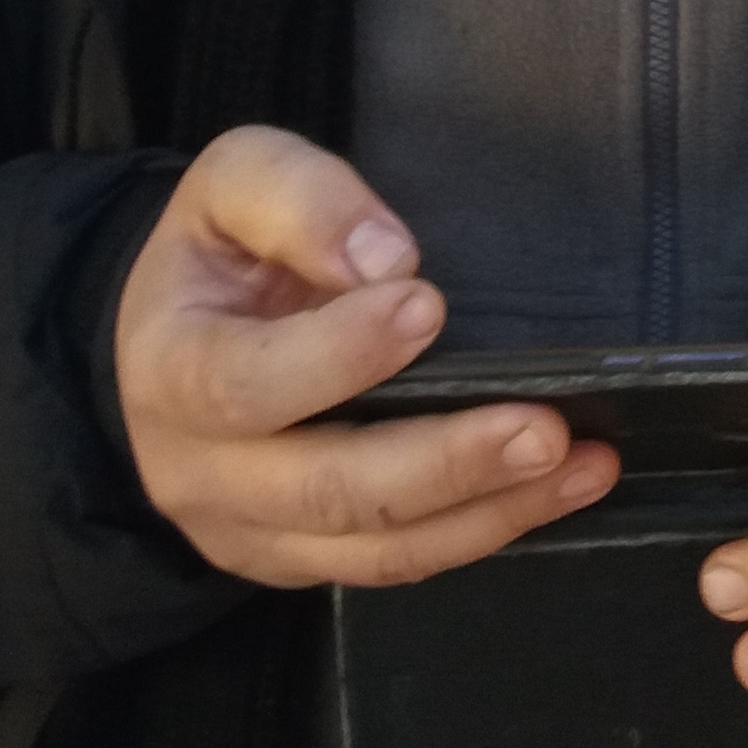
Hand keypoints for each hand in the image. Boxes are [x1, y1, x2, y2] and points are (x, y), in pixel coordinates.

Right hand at [113, 124, 618, 588]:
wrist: (178, 336)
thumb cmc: (221, 253)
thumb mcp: (231, 184)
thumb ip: (297, 199)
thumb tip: (384, 258)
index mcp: (169, 371)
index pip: (244, 384)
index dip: (337, 356)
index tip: (425, 305)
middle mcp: (200, 472)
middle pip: (326, 490)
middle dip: (443, 461)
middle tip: (543, 428)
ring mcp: (252, 531)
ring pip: (375, 546)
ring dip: (488, 510)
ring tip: (578, 464)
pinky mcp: (302, 559)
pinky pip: (395, 563)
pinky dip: (483, 531)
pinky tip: (558, 489)